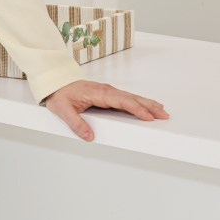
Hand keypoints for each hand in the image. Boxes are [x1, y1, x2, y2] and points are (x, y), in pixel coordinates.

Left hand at [43, 80, 168, 141]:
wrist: (55, 83)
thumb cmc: (59, 95)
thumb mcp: (63, 110)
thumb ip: (76, 123)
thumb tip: (90, 137)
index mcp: (98, 93)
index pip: (122, 101)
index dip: (136, 109)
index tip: (148, 116)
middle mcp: (106, 91)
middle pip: (131, 98)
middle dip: (149, 106)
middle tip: (164, 115)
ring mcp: (108, 92)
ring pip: (131, 97)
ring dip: (147, 103)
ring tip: (162, 111)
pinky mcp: (107, 95)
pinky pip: (126, 99)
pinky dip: (138, 102)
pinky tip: (146, 107)